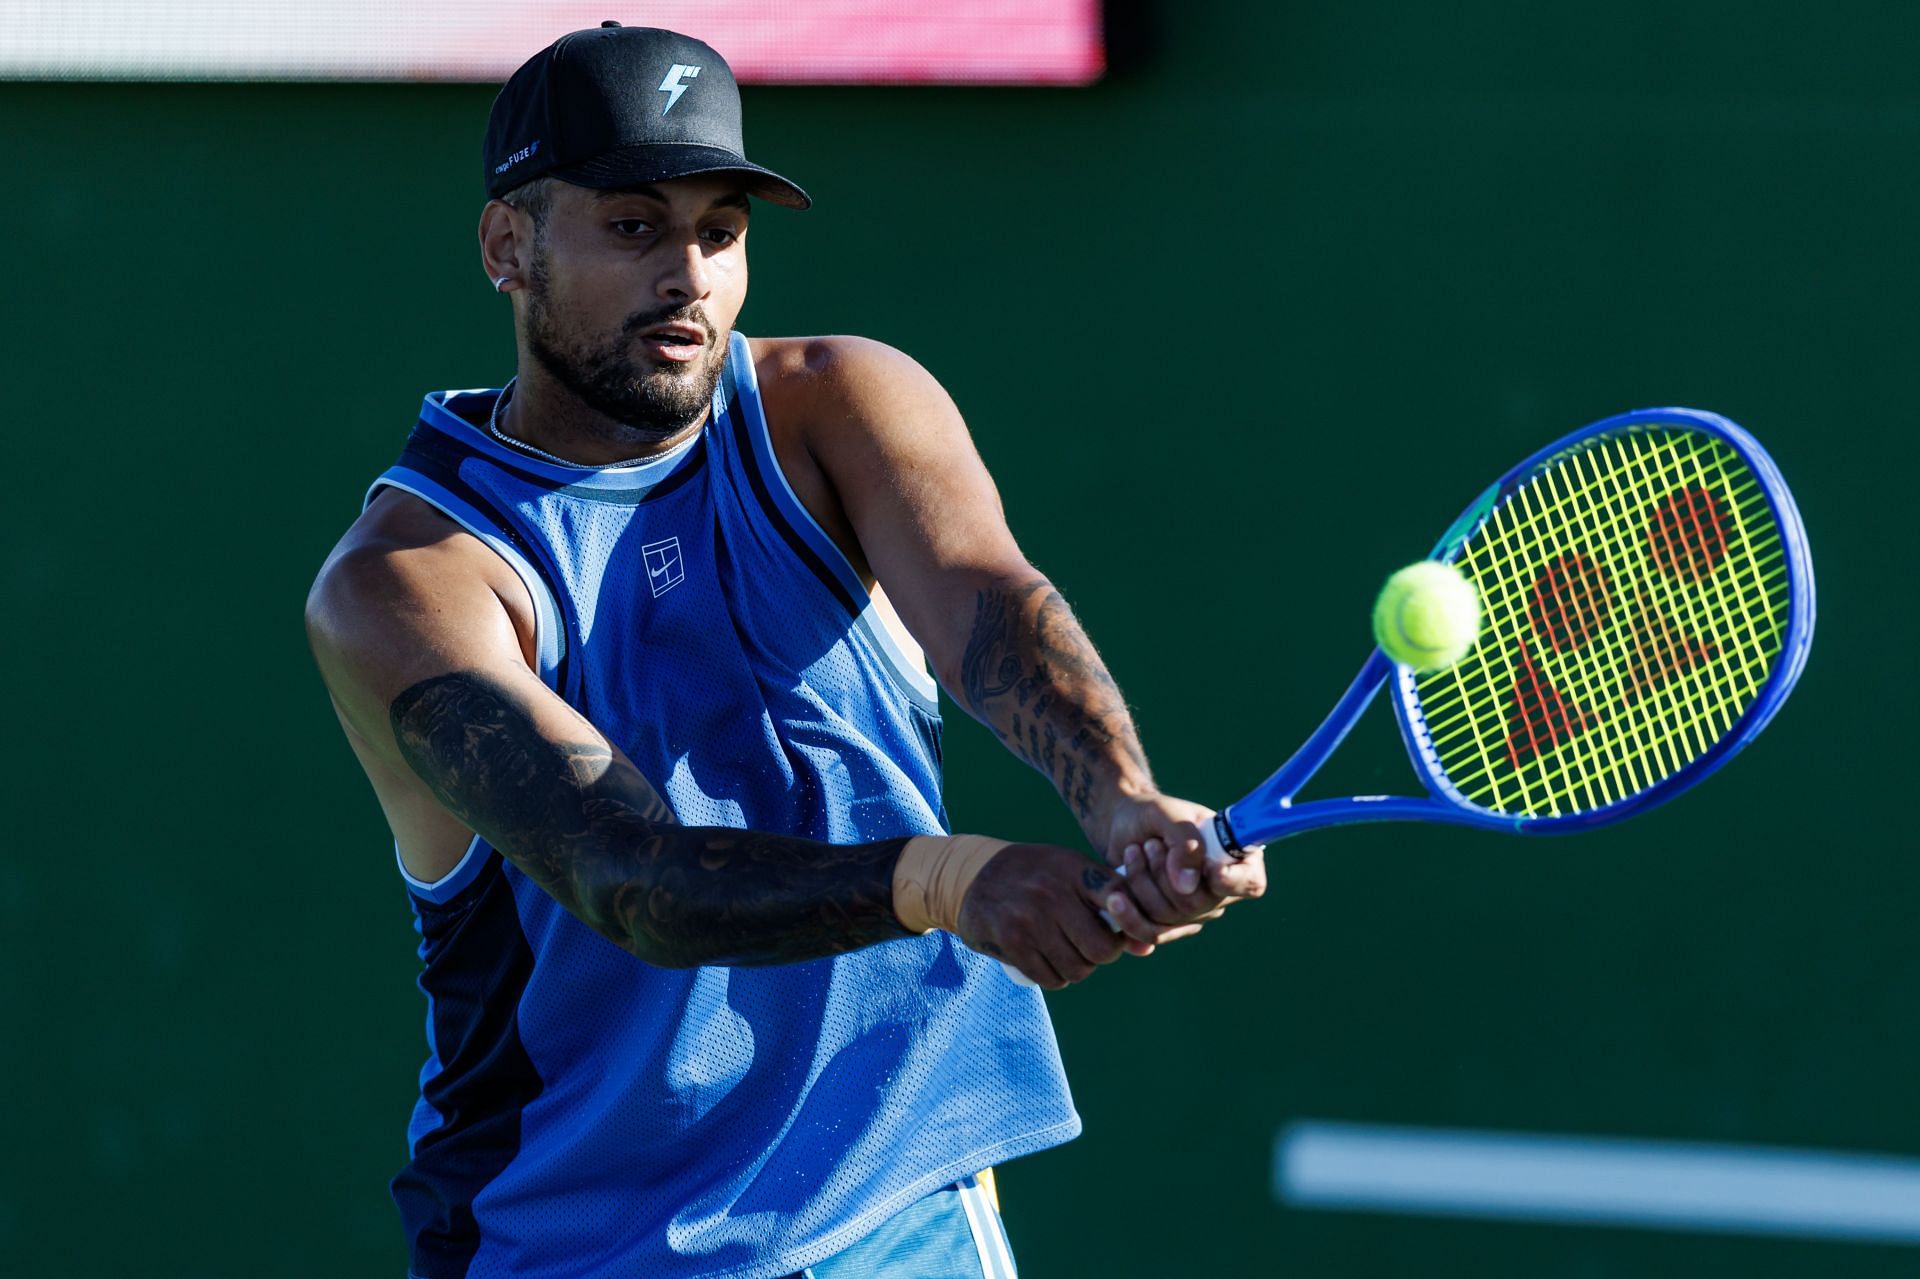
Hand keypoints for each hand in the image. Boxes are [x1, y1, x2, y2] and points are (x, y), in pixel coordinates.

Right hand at [953, 843, 1189, 989]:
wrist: (972, 875)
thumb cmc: (1034, 875)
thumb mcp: (1068, 872)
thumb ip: (1108, 901)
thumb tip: (1147, 948)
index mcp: (1073, 868)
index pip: (1121, 901)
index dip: (1127, 924)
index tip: (1116, 928)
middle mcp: (1052, 892)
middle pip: (1102, 949)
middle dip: (1101, 955)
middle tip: (1090, 947)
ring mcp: (1030, 918)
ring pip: (1077, 968)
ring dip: (1077, 969)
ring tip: (1067, 953)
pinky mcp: (1011, 941)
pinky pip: (1050, 978)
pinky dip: (1054, 977)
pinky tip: (1048, 962)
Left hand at [1099, 791, 1267, 943]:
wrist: (1121, 827)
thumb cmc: (1151, 815)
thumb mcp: (1166, 813)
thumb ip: (1184, 842)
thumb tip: (1187, 885)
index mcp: (1234, 858)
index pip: (1250, 882)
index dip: (1232, 881)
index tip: (1209, 866)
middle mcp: (1219, 891)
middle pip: (1198, 905)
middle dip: (1163, 872)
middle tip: (1149, 844)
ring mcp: (1194, 912)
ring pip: (1168, 918)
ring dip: (1141, 882)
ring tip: (1132, 852)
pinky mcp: (1167, 924)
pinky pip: (1151, 934)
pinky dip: (1128, 914)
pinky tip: (1116, 897)